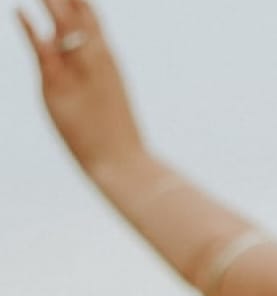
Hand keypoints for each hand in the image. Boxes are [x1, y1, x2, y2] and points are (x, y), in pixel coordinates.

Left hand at [17, 0, 144, 174]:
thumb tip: (60, 49)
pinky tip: (19, 12)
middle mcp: (95, 58)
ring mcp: (79, 71)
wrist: (124, 165)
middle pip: (78, 9)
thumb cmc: (115, 134)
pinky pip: (43, 51)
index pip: (90, 13)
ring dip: (52, 1)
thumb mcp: (105, 92)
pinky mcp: (60, 88)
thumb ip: (85, 68)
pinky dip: (29, 29)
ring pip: (63, 23)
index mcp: (107, 58)